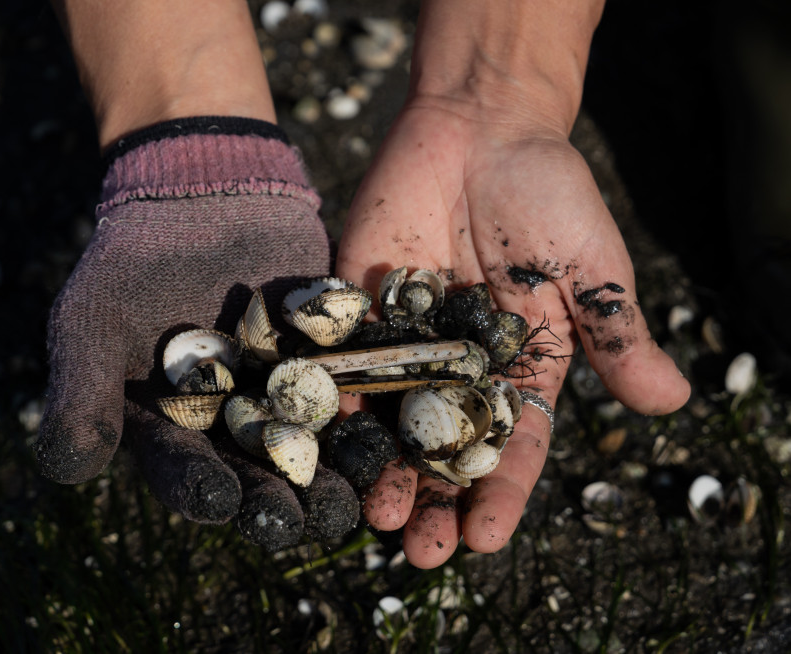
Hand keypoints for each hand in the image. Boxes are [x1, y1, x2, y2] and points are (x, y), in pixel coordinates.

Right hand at [33, 123, 359, 549]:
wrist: (201, 197)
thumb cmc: (131, 264)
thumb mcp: (92, 323)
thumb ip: (81, 394)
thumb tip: (67, 469)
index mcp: (173, 433)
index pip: (186, 474)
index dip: (201, 489)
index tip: (218, 498)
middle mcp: (233, 428)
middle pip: (256, 477)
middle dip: (275, 502)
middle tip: (298, 520)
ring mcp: (286, 397)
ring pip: (310, 451)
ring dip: (329, 479)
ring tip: (348, 498)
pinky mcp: (329, 365)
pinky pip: (351, 396)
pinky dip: (366, 416)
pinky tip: (383, 436)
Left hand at [335, 96, 689, 567]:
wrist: (480, 127)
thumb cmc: (548, 193)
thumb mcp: (590, 265)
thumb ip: (614, 331)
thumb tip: (673, 401)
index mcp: (521, 366)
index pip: (512, 443)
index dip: (501, 493)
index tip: (486, 541)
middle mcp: (460, 366)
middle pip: (444, 447)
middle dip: (433, 499)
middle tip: (419, 551)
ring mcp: (408, 340)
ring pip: (391, 419)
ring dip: (381, 470)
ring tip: (373, 517)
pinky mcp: (362, 308)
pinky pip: (344, 363)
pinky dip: (334, 403)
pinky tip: (324, 445)